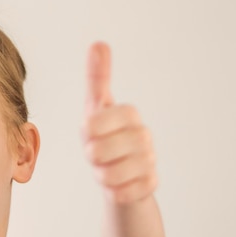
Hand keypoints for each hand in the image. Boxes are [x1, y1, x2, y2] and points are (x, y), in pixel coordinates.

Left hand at [83, 42, 157, 203]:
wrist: (122, 176)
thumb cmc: (104, 139)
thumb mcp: (96, 109)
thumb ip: (97, 79)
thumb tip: (99, 43)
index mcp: (128, 114)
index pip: (97, 120)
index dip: (87, 130)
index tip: (88, 132)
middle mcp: (142, 135)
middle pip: (99, 151)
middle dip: (90, 156)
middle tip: (94, 155)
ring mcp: (148, 160)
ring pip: (110, 174)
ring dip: (100, 174)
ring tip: (104, 169)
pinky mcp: (149, 184)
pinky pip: (123, 192)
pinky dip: (113, 191)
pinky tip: (116, 184)